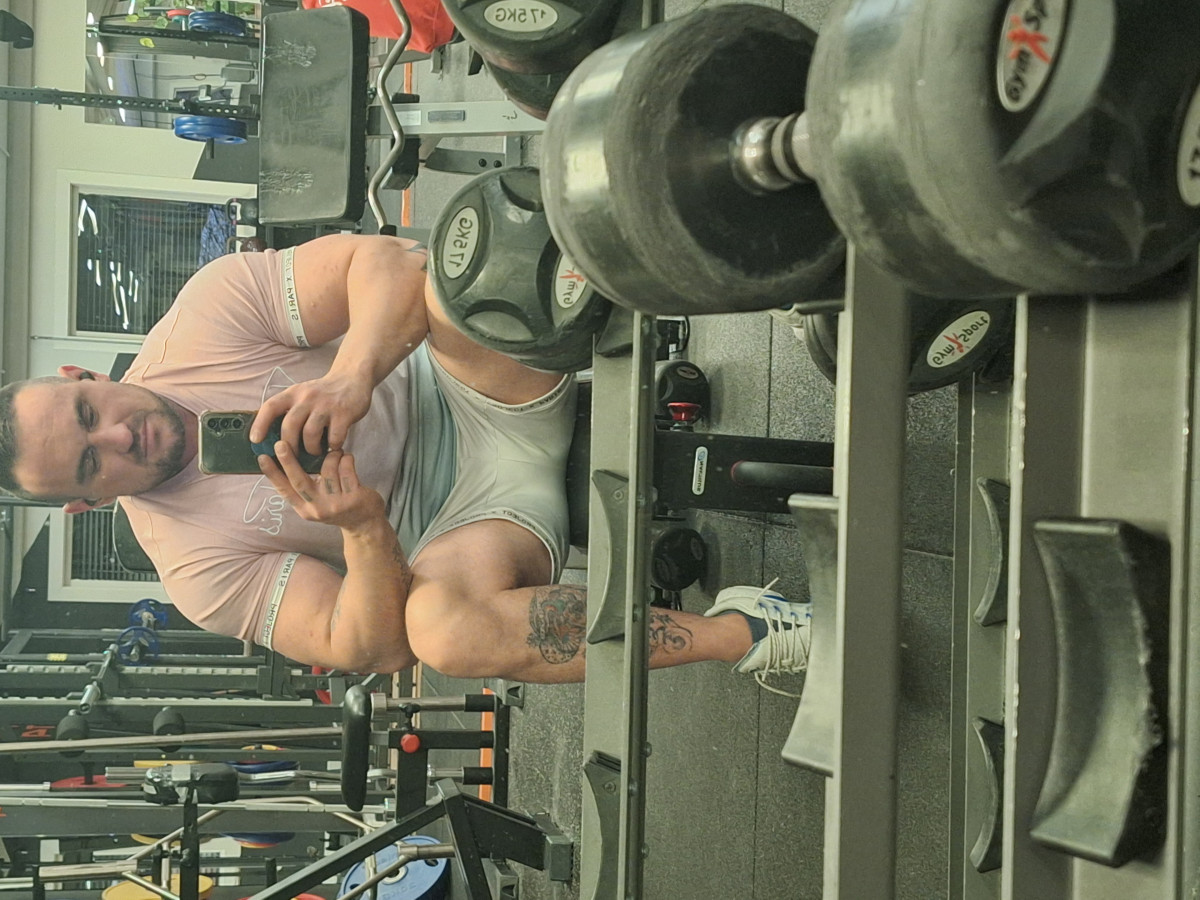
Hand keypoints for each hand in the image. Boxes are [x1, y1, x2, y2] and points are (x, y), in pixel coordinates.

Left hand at [249, 373, 372, 455]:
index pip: (270, 406)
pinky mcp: (344, 413)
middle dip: (288, 446)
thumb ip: (290, 409)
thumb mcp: (303, 393)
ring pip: (310, 433)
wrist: (352, 378)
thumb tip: (272, 435)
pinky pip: (334, 436)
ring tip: (315, 451)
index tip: (255, 440)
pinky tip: (333, 446)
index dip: (260, 424)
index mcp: (293, 393)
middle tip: (292, 457)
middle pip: (289, 425)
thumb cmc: (323, 392)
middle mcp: (307, 397)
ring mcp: (326, 405)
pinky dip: (332, 446)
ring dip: (311, 448)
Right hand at [258, 445, 384, 531]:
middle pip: (299, 481)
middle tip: (280, 443)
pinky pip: (346, 469)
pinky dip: (346, 458)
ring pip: (328, 470)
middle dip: (289, 461)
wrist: (365, 525)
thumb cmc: (337, 506)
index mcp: (304, 508)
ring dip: (332, 456)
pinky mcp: (353, 498)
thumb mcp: (315, 503)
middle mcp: (317, 508)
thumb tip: (286, 461)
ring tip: (335, 453)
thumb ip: (303, 488)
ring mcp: (335, 504)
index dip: (272, 474)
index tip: (262, 458)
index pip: (284, 490)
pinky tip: (347, 457)